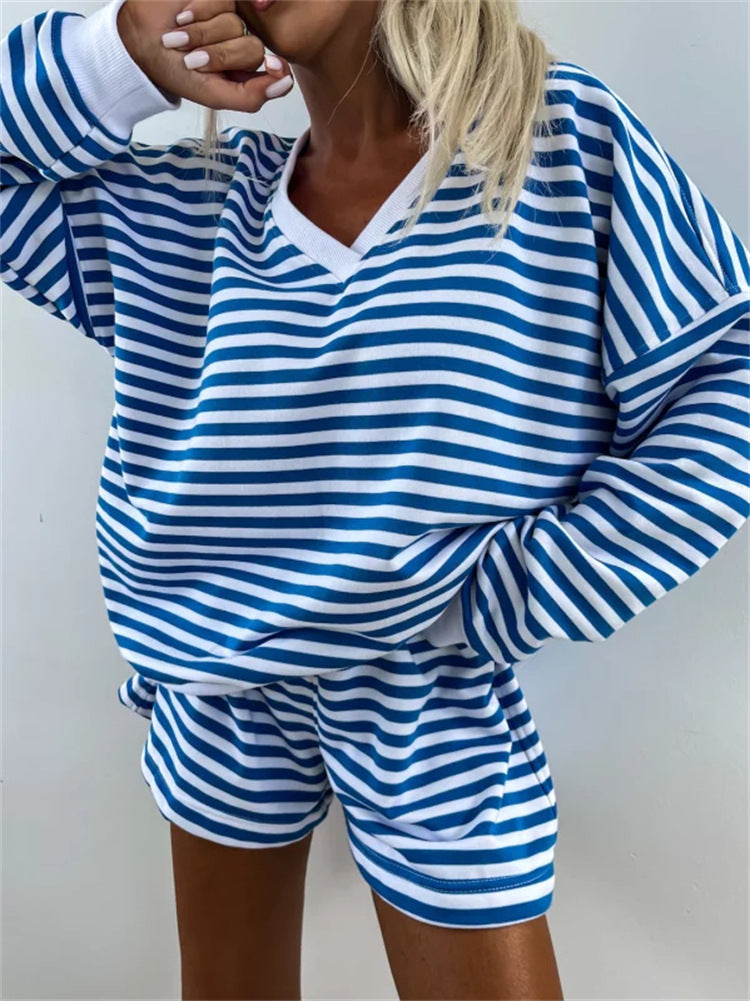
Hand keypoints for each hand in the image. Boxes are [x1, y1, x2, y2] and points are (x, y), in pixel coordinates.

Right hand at [117, 0, 292, 111]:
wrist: (139, 39)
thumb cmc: (174, 70)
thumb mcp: (213, 94)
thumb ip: (251, 96)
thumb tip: (286, 82)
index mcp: (246, 70)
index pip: (274, 70)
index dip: (269, 70)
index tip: (265, 67)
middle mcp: (242, 41)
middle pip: (252, 48)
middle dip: (219, 56)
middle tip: (192, 61)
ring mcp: (231, 15)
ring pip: (235, 23)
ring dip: (203, 35)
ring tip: (180, 39)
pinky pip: (223, 2)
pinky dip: (200, 11)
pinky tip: (183, 18)